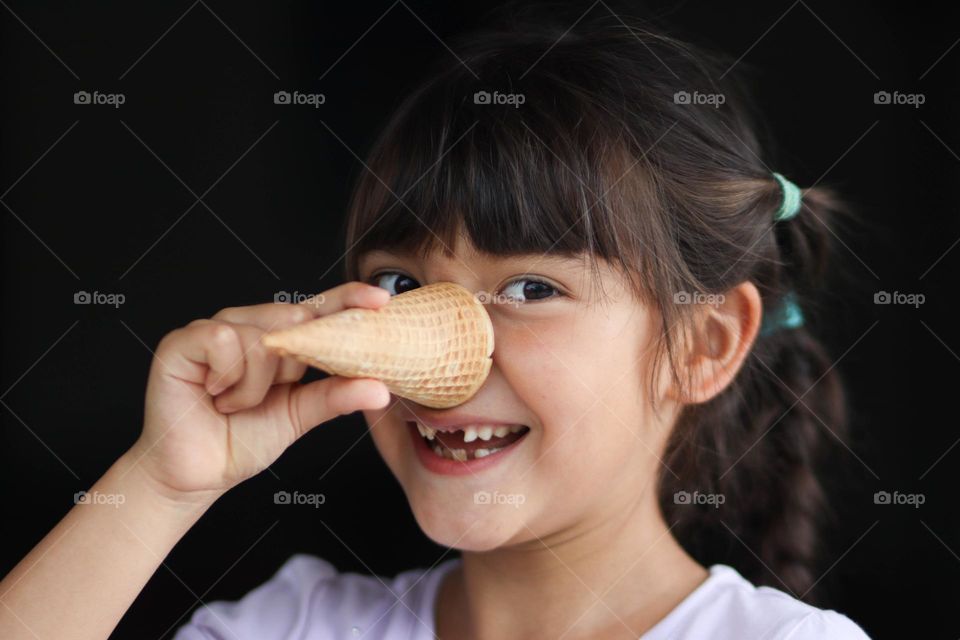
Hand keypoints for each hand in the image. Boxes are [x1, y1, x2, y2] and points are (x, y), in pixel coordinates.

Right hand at [127, 282, 391, 502]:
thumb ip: (336, 396)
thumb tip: (381, 389)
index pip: (319, 309)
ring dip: (255, 385)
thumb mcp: (299, 416)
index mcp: (280, 339)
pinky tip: (214, 395)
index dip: (349, 300)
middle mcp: (249, 325)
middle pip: (294, 316)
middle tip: (271, 394)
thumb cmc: (241, 440)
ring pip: (261, 336)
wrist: (196, 474)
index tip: (381, 300)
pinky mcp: (184, 340)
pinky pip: (224, 340)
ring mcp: (215, 328)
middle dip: (292, 364)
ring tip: (234, 405)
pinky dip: (227, 377)